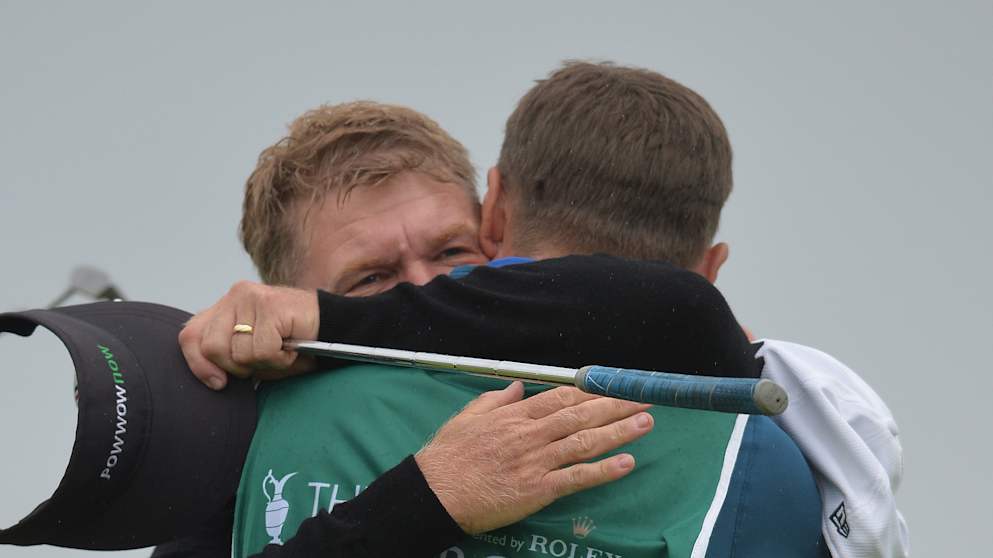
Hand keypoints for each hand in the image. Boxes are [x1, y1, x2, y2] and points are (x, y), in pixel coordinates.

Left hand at [179, 281, 319, 389]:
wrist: (334, 327)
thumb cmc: (294, 343)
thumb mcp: (254, 353)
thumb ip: (229, 357)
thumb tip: (214, 378)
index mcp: (226, 306)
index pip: (190, 335)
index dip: (198, 364)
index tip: (218, 383)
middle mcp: (234, 296)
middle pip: (212, 348)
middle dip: (238, 367)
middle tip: (264, 361)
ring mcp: (251, 298)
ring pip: (239, 353)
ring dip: (265, 362)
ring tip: (283, 350)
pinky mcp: (271, 305)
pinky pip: (263, 350)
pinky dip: (280, 358)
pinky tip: (292, 347)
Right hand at [415, 382, 653, 533]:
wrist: (434, 493)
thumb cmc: (448, 456)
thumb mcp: (467, 417)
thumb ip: (495, 400)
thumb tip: (518, 387)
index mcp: (514, 416)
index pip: (560, 397)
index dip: (591, 390)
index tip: (613, 383)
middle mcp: (531, 434)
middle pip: (580, 415)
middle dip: (615, 405)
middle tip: (644, 397)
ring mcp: (536, 462)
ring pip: (585, 442)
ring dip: (618, 431)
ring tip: (646, 422)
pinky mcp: (538, 489)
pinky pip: (577, 478)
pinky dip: (604, 470)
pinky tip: (627, 463)